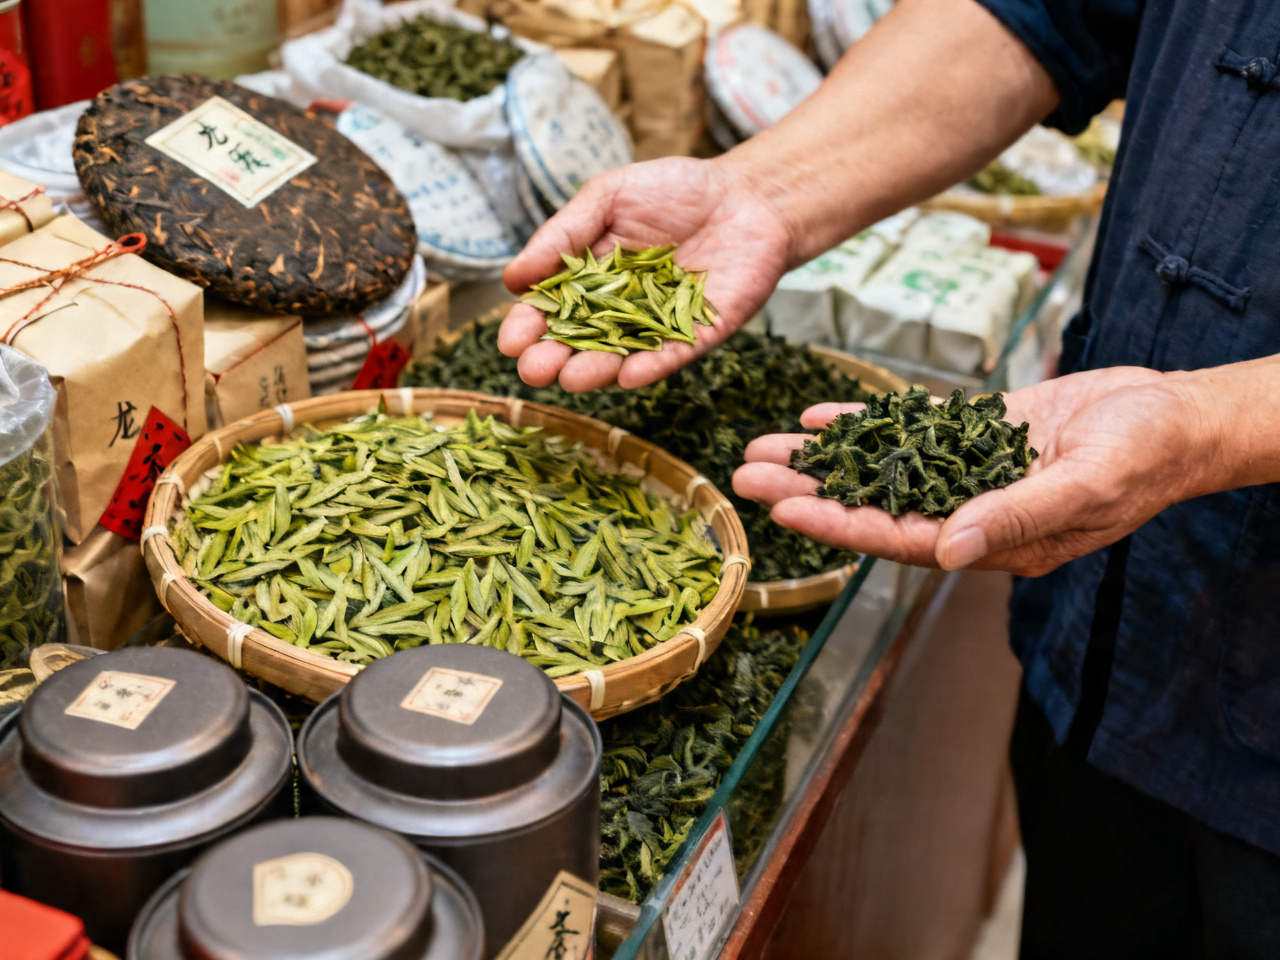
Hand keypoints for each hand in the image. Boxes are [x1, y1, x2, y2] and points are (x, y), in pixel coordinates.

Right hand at [499, 156, 792, 391]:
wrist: (749, 194)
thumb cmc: (675, 190)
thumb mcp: (608, 196)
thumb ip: (564, 234)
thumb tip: (512, 278)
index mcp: (588, 279)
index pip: (550, 308)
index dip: (529, 326)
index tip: (511, 341)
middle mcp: (618, 310)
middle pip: (578, 341)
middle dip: (553, 358)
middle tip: (533, 370)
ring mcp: (656, 326)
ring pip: (619, 355)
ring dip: (595, 370)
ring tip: (571, 378)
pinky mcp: (697, 335)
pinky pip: (670, 355)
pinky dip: (651, 365)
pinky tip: (629, 375)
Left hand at [732, 367, 1208, 575]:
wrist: (1176, 417)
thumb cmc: (1145, 458)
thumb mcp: (1086, 486)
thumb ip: (1015, 516)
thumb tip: (946, 550)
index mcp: (990, 542)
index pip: (897, 538)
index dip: (837, 524)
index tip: (784, 510)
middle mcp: (967, 512)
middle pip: (871, 504)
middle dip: (807, 490)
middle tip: (743, 476)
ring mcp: (966, 473)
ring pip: (878, 468)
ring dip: (821, 460)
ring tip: (762, 449)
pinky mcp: (974, 436)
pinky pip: (907, 434)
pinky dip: (864, 426)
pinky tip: (818, 419)